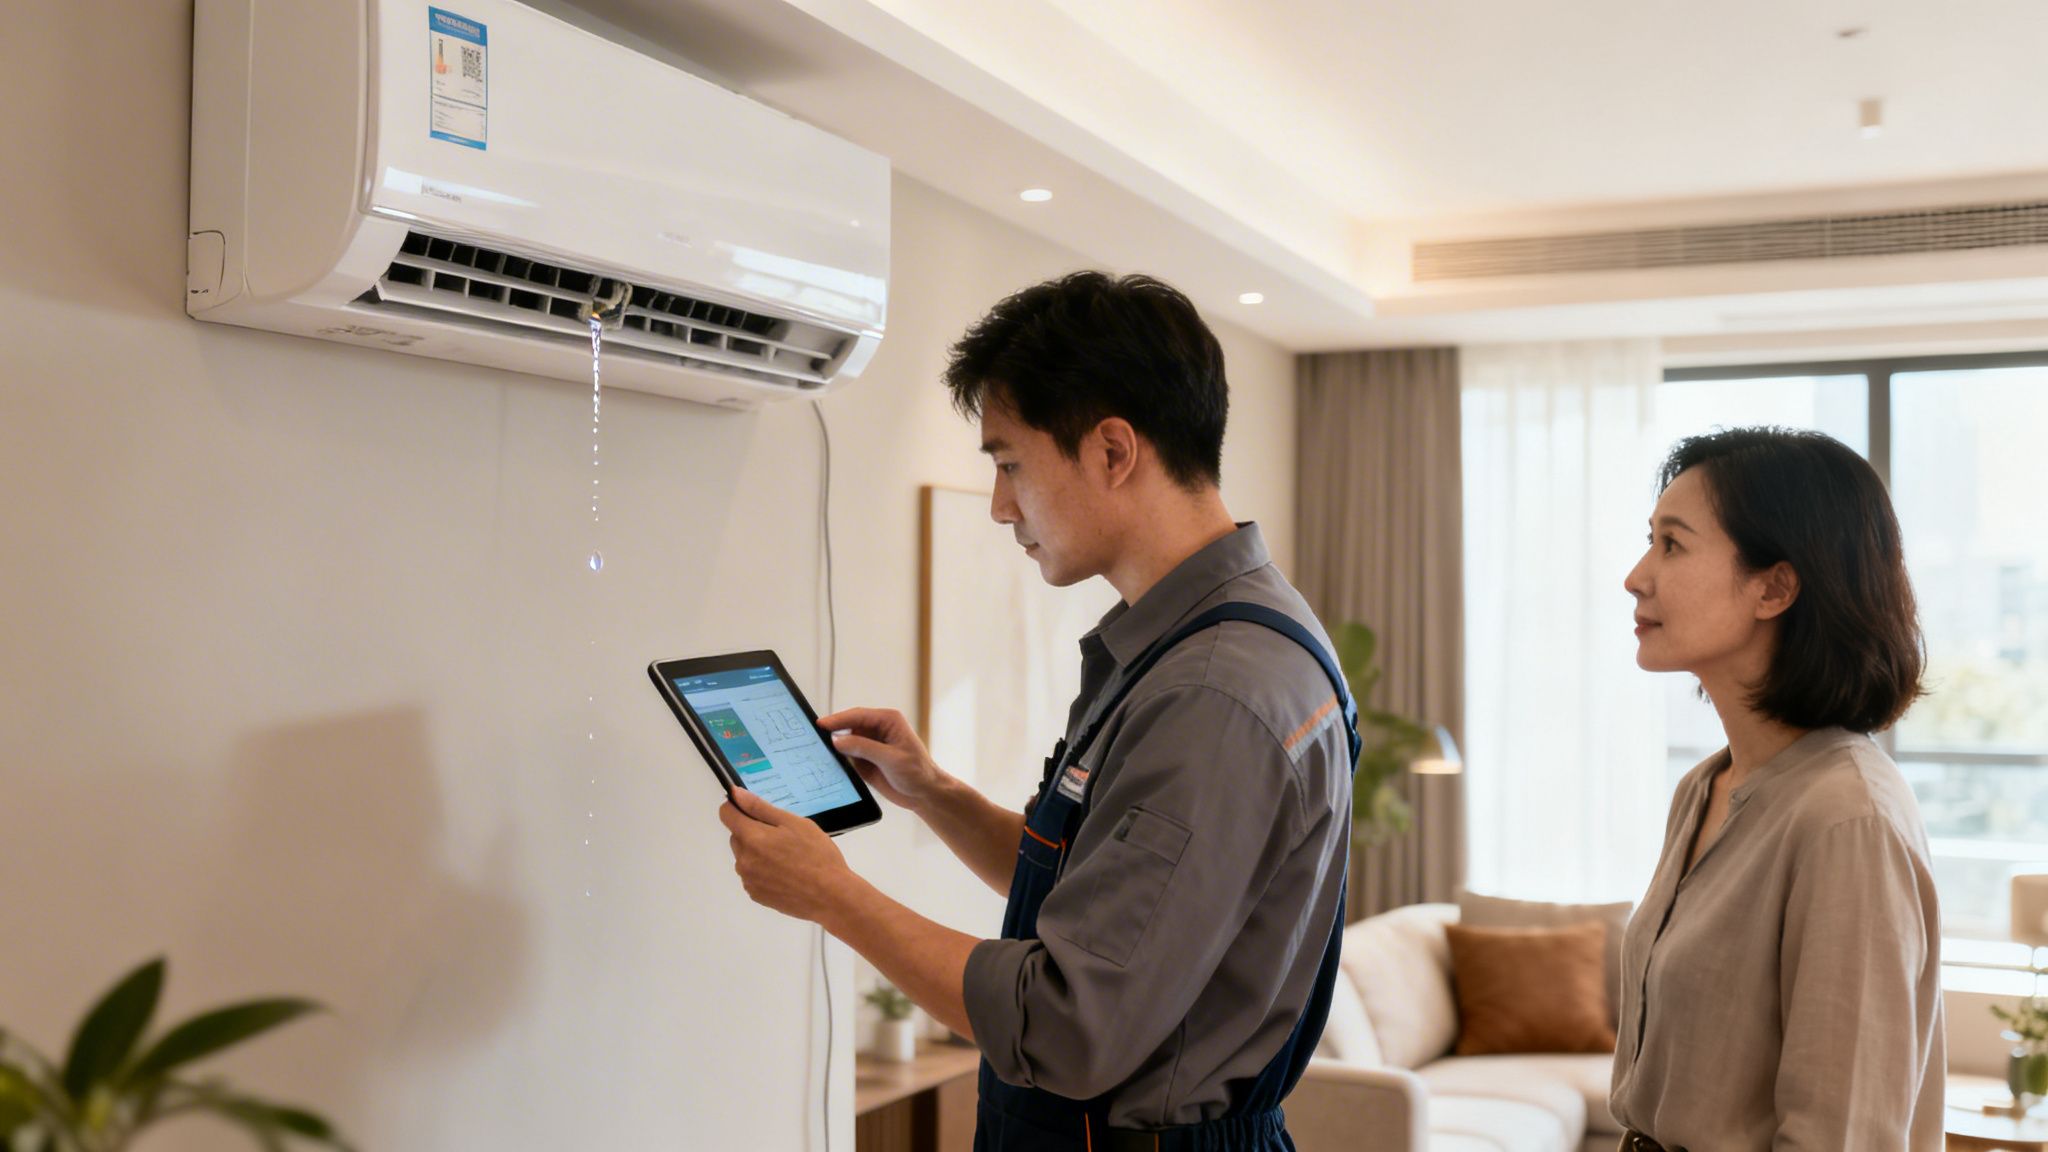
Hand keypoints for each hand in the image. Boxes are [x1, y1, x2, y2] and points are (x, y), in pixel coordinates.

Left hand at [719, 789, 851, 921]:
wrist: (830, 896)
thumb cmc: (817, 855)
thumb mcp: (794, 823)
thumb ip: (761, 808)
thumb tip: (736, 794)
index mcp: (751, 838)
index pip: (726, 814)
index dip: (737, 807)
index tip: (754, 809)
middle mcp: (743, 860)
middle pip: (737, 836)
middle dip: (753, 831)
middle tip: (783, 837)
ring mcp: (748, 880)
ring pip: (745, 857)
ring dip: (757, 852)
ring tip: (788, 858)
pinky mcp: (756, 895)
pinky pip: (752, 875)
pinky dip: (763, 871)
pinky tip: (786, 874)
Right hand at [815, 707, 944, 811]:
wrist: (924, 794)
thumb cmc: (918, 772)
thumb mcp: (890, 759)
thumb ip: (864, 748)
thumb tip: (838, 740)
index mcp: (888, 720)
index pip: (858, 715)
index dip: (838, 719)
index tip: (821, 725)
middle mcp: (878, 730)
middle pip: (849, 726)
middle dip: (833, 731)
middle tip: (813, 738)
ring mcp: (871, 745)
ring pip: (846, 741)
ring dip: (835, 747)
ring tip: (818, 751)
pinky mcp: (866, 759)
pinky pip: (848, 756)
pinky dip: (839, 759)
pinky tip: (829, 763)